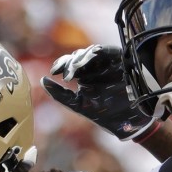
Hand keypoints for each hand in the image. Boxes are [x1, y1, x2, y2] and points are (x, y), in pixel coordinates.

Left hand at [41, 45, 157, 141]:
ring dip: (80, 58)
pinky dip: (96, 52)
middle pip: (77, 56)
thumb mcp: (78, 105)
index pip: (69, 65)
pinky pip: (105, 51)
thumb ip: (60, 95)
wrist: (129, 121)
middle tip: (65, 74)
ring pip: (89, 52)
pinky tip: (89, 58)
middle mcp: (94, 68)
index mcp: (84, 77)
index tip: (53, 72)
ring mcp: (106, 63)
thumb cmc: (105, 115)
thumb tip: (42, 80)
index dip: (60, 65)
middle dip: (69, 63)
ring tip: (74, 70)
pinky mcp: (118, 60)